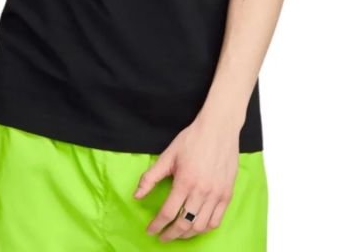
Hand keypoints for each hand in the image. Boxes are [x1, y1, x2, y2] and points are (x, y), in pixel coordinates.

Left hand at [133, 113, 239, 240]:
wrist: (218, 128)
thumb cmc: (192, 139)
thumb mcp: (168, 155)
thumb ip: (151, 177)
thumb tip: (136, 195)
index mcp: (185, 181)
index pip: (168, 212)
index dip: (157, 225)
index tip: (151, 230)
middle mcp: (201, 191)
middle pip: (184, 224)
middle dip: (171, 234)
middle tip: (163, 236)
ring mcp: (216, 194)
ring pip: (200, 226)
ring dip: (187, 234)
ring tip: (178, 232)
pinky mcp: (227, 194)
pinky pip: (216, 221)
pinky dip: (204, 228)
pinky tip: (196, 226)